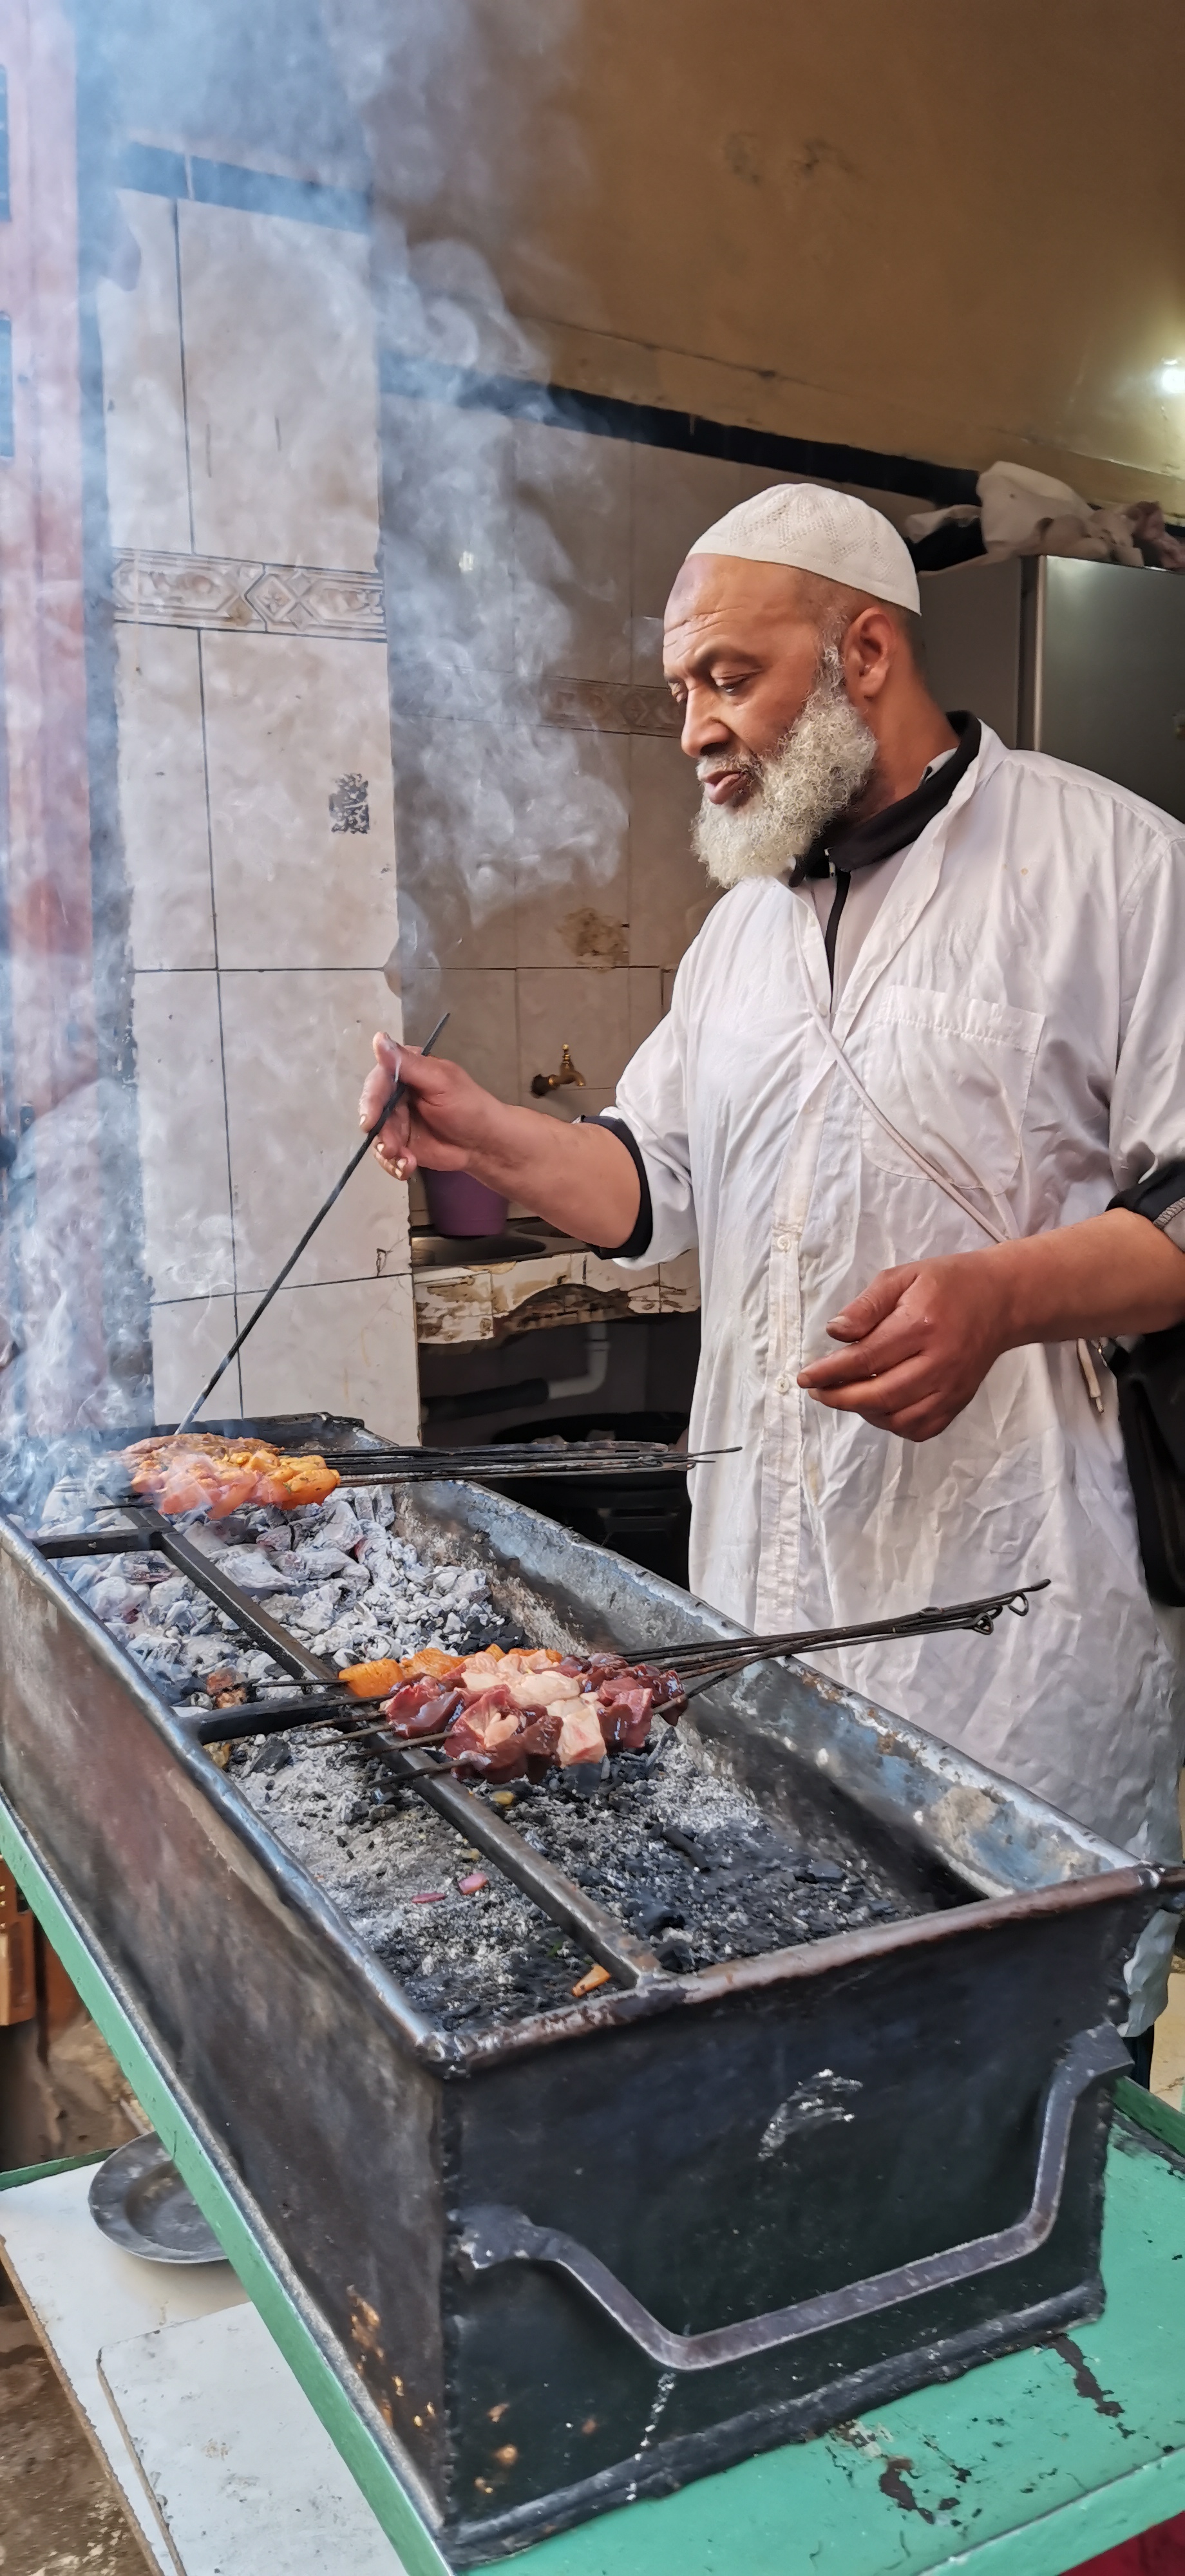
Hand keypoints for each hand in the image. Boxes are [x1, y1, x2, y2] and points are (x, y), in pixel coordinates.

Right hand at [359, 1032, 496, 1181]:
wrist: (484, 1142)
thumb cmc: (468, 1106)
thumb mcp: (440, 1082)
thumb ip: (408, 1064)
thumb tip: (378, 1038)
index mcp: (406, 1071)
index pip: (378, 1081)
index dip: (371, 1101)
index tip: (370, 1122)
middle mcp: (396, 1094)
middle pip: (372, 1111)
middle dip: (381, 1133)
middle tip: (390, 1149)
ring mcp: (397, 1120)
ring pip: (377, 1136)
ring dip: (388, 1152)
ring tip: (406, 1161)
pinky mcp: (400, 1143)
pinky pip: (386, 1155)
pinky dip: (394, 1164)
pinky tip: (408, 1169)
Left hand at [797, 1254, 1007, 1440]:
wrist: (1001, 1299)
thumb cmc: (948, 1284)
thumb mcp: (903, 1277)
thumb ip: (866, 1305)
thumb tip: (835, 1333)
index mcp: (921, 1325)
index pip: (866, 1359)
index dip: (830, 1372)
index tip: (805, 1377)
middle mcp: (940, 1361)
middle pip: (880, 1395)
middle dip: (840, 1398)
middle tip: (817, 1392)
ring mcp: (953, 1386)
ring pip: (900, 1418)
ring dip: (865, 1413)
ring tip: (846, 1396)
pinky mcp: (960, 1400)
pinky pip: (922, 1428)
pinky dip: (894, 1425)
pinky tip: (879, 1408)